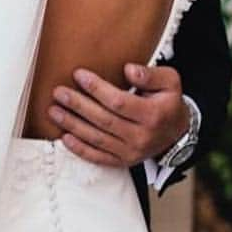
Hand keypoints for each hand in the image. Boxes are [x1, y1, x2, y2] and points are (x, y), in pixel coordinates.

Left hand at [49, 64, 189, 167]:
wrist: (177, 134)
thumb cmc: (168, 102)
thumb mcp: (170, 82)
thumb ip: (150, 74)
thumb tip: (128, 70)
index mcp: (153, 115)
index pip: (118, 102)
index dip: (97, 88)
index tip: (79, 75)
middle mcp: (141, 136)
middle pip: (103, 120)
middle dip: (78, 105)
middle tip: (59, 92)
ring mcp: (131, 152)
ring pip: (97, 138)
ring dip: (72, 125)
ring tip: (54, 111)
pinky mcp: (123, 162)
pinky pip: (98, 157)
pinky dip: (80, 149)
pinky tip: (64, 137)